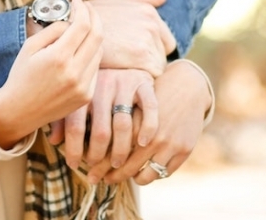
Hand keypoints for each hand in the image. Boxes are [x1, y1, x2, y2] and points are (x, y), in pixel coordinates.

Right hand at [0, 0, 102, 148]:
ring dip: (93, 36)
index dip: (83, 9)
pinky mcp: (86, 96)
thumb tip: (71, 22)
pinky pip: (95, 68)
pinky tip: (79, 52)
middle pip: (97, 36)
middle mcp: (74, 72)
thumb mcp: (29, 47)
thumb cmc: (21, 76)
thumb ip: (53, 30)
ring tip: (80, 30)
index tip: (77, 1)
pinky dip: (90, 55)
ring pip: (99, 52)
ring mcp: (83, 86)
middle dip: (94, 17)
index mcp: (58, 58)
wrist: (19, 111)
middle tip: (87, 8)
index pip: (82, 25)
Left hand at [55, 68, 156, 176]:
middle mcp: (103, 86)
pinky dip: (147, 128)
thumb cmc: (95, 84)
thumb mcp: (76, 95)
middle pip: (100, 130)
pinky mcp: (144, 84)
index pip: (75, 125)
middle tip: (96, 170)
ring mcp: (125, 84)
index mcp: (82, 89)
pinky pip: (149, 109)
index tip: (72, 165)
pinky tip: (142, 143)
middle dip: (97, 155)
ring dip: (120, 150)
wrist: (124, 52)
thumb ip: (64, 117)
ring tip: (116, 164)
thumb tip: (53, 140)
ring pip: (123, 125)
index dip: (73, 149)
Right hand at [87, 0, 176, 76]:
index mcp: (148, 11)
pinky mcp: (141, 55)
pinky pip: (152, 75)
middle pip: (163, 54)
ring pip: (158, 66)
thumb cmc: (91, 17)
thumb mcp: (115, 0)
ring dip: (144, 70)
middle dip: (149, 60)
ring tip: (124, 68)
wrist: (71, 29)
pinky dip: (140, 79)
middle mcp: (152, 23)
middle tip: (127, 62)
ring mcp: (147, 38)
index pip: (166, 40)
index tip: (133, 54)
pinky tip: (124, 73)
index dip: (152, 49)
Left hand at [102, 59, 211, 184]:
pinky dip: (153, 176)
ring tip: (123, 177)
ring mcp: (169, 144)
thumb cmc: (151, 93)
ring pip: (146, 175)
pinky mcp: (183, 150)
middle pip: (126, 165)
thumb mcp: (130, 101)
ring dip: (133, 179)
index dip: (99, 164)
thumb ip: (112, 120)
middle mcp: (151, 135)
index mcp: (134, 122)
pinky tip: (144, 173)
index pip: (112, 150)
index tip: (90, 171)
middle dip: (111, 176)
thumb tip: (79, 142)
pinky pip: (164, 173)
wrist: (186, 86)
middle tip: (101, 180)